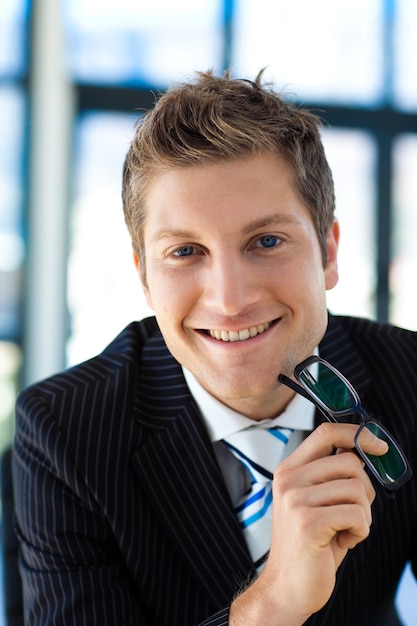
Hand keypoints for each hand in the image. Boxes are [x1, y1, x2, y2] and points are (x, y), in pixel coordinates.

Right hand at [229, 422, 386, 625]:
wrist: (287, 587)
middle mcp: (288, 480)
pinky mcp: (307, 522)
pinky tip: (344, 541)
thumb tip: (367, 451)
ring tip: (345, 530)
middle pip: (349, 462)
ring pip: (356, 488)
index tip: (379, 447)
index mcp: (289, 470)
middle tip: (353, 514)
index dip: (357, 435)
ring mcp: (295, 499)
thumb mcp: (317, 502)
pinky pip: (357, 514)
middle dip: (364, 490)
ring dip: (363, 514)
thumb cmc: (310, 545)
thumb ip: (332, 475)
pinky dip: (361, 531)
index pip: (326, 432)